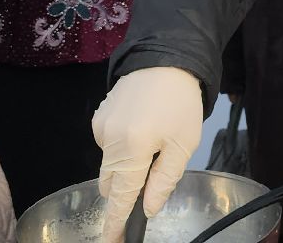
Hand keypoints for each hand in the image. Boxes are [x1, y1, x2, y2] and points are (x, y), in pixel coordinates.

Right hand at [93, 67, 203, 241]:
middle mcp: (109, 139)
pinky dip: (122, 146)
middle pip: (111, 182)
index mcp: (132, 148)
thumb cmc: (180, 102)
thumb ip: (163, 180)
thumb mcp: (183, 144)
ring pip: (110, 164)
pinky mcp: (99, 116)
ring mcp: (100, 126)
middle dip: (125, 190)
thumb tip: (147, 207)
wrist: (166, 57)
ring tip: (154, 141)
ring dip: (127, 166)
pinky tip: (142, 127)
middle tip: (148, 183)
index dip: (115, 222)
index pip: (120, 196)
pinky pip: (108, 144)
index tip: (111, 240)